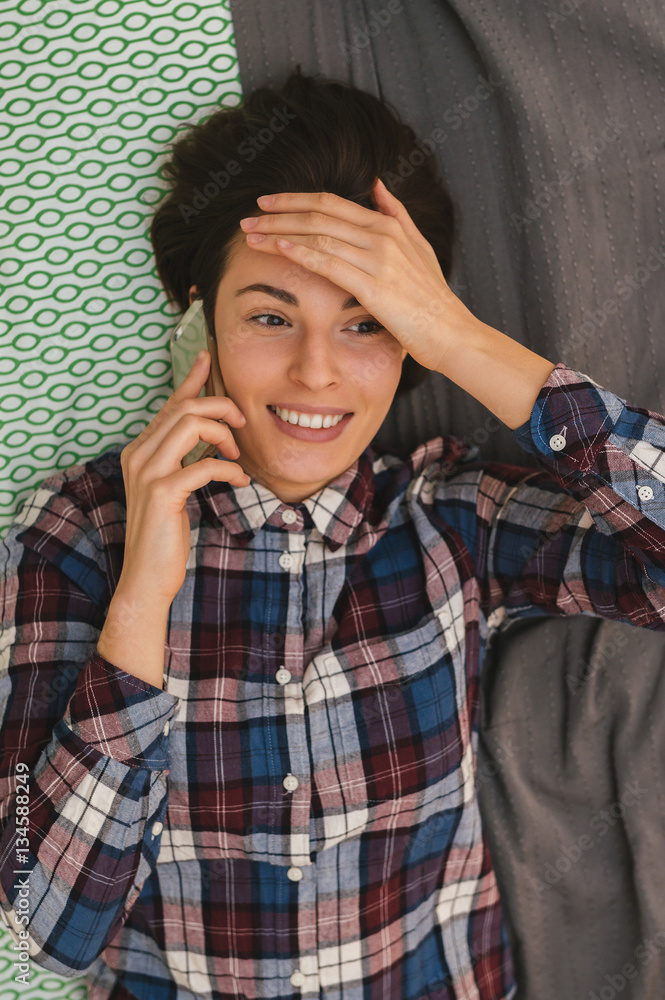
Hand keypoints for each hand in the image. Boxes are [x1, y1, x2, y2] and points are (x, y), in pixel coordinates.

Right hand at [118, 351, 249, 604]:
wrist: (148, 575)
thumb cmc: (166, 534)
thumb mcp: (176, 488)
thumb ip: (187, 458)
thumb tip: (216, 435)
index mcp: (140, 450)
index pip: (169, 405)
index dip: (191, 380)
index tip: (208, 358)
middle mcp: (138, 454)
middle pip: (184, 408)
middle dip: (220, 407)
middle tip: (242, 423)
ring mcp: (147, 472)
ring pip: (190, 424)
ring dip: (223, 434)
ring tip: (236, 454)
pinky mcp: (162, 492)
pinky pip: (203, 464)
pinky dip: (228, 469)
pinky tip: (239, 480)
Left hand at [239, 178, 478, 372]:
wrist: (451, 333)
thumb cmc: (432, 298)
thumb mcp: (419, 247)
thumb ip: (397, 213)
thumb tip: (377, 183)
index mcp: (388, 225)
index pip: (331, 202)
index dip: (295, 199)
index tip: (267, 204)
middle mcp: (382, 235)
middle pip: (318, 213)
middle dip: (278, 214)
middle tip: (247, 218)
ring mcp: (378, 259)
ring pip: (318, 234)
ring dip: (279, 233)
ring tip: (251, 235)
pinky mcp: (374, 286)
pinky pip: (330, 262)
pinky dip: (301, 252)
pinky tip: (278, 249)